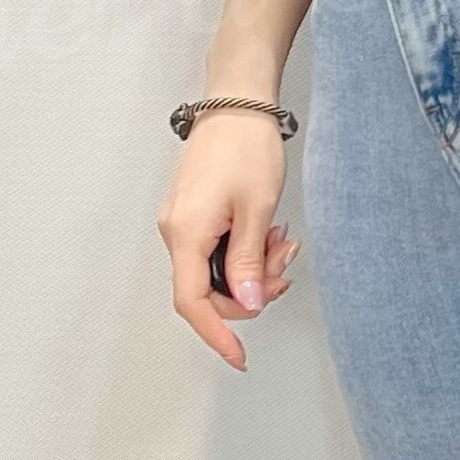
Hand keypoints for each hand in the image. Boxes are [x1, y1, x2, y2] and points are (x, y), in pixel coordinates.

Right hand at [158, 124, 299, 370]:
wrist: (236, 102)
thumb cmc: (246, 147)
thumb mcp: (257, 209)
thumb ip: (248, 262)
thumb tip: (245, 304)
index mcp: (186, 234)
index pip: (193, 303)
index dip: (216, 334)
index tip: (239, 356)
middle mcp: (175, 232)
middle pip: (208, 290)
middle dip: (249, 290)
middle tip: (283, 265)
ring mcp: (182, 222)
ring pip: (215, 270)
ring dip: (251, 268)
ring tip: (280, 242)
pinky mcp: (192, 213)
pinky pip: (215, 249)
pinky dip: (243, 250)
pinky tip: (267, 233)